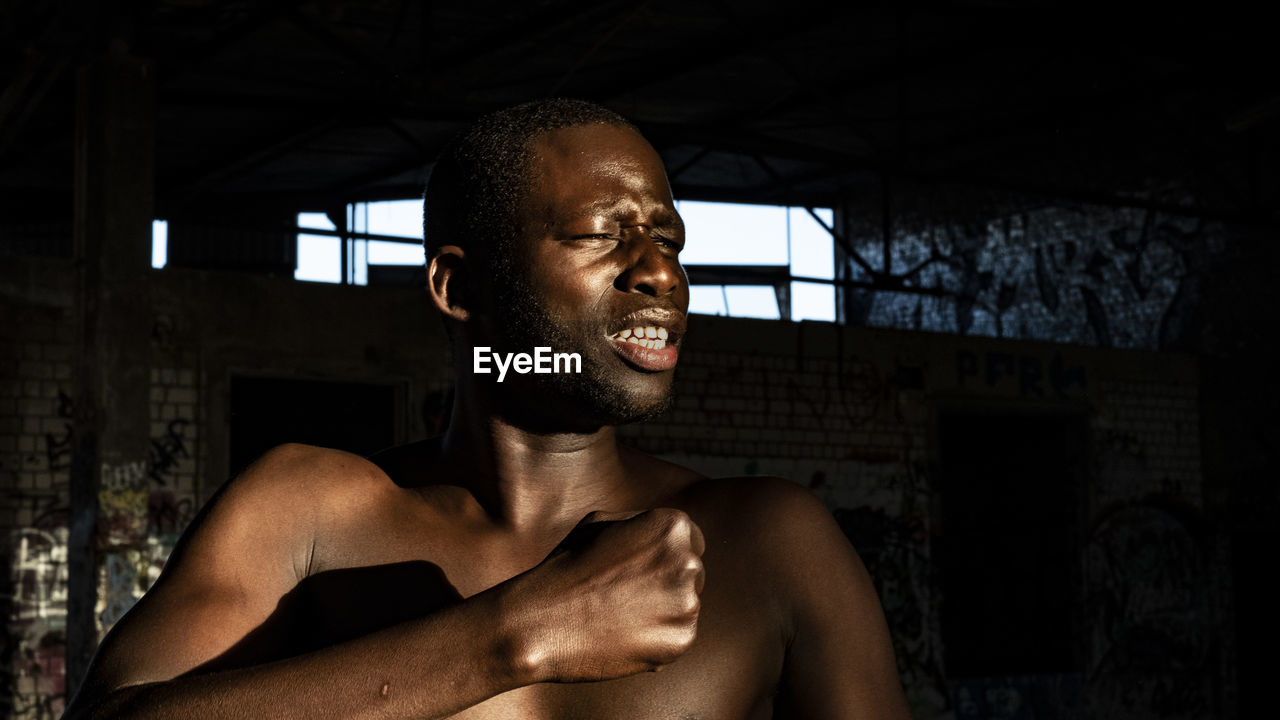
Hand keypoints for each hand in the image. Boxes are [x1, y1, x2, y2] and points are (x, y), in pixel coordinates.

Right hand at [499, 508, 705, 683]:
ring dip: (662, 612)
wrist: (539, 622)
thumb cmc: (566, 569)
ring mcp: (687, 604)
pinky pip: (678, 637)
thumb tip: (667, 537)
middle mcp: (688, 562)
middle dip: (667, 584)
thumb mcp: (600, 523)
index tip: (640, 570)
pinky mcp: (681, 640)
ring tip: (618, 616)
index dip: (664, 556)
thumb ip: (641, 524)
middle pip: (692, 574)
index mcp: (672, 527)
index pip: (691, 541)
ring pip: (685, 607)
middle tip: (625, 596)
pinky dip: (657, 640)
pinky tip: (623, 636)